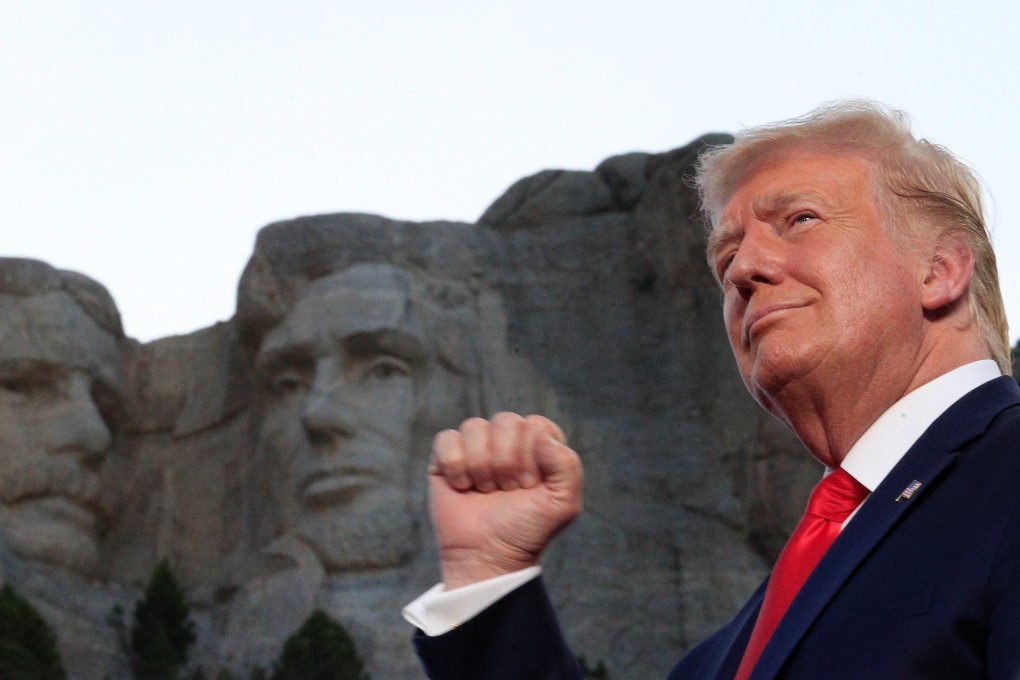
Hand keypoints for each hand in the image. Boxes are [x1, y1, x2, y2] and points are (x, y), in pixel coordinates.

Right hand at [428, 412, 582, 589]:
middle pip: (505, 421)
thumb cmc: (527, 530)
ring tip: (485, 491)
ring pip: (475, 426)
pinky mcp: (446, 457)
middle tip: (507, 490)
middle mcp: (508, 441)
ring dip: (480, 466)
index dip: (532, 457)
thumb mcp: (563, 504)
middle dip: (506, 461)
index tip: (529, 487)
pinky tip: (462, 487)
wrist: (488, 556)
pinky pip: (447, 439)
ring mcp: (476, 447)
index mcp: (539, 445)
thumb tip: (539, 433)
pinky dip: (455, 465)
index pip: (535, 425)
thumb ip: (566, 465)